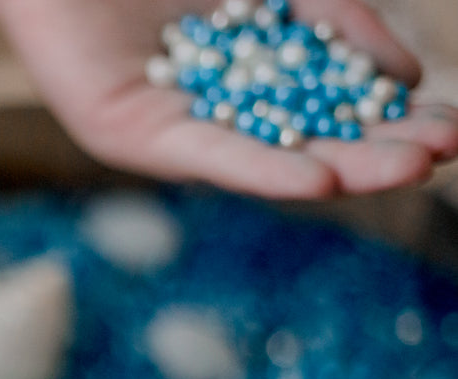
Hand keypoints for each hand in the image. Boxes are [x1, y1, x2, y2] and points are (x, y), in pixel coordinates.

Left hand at [0, 0, 457, 196]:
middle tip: (438, 156)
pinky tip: (317, 181)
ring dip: (336, 165)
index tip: (449, 129)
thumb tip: (404, 74)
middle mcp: (212, 109)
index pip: (330, 107)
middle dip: (375, 150)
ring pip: (262, 153)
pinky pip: (206, 153)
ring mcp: (172, 126)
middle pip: (305, 139)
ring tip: (400, 170)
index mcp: (247, 74)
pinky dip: (262, 165)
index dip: (389, 120)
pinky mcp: (130, 134)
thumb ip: (335, 20)